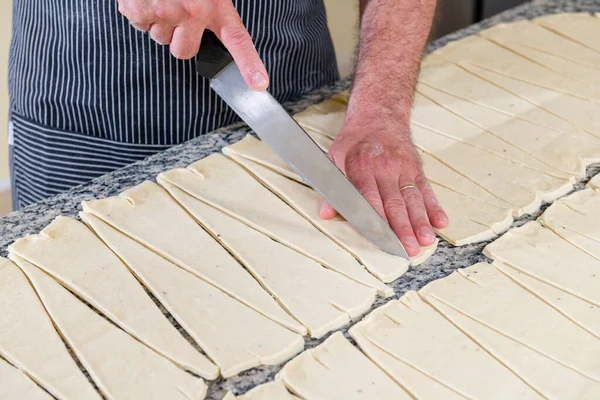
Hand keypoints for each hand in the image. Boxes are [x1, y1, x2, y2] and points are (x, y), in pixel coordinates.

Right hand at [118, 0, 268, 89]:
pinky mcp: (141, 11)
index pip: (238, 39)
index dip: (249, 64)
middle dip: (177, 38)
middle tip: (176, 13)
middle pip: (184, 51)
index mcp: (216, 5)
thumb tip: (202, 26)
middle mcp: (194, 12)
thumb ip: (209, 7)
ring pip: (160, 39)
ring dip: (158, 23)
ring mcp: (166, 12)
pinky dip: (139, 13)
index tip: (259, 83)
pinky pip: (139, 26)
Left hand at [320, 124, 448, 256]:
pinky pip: (427, 190)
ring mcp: (404, 169)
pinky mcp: (416, 169)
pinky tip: (441, 222)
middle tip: (409, 249)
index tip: (381, 238)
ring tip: (427, 241)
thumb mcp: (334, 158)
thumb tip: (325, 213)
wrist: (378, 114)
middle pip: (395, 203)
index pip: (369, 197)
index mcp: (362, 167)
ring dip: (421, 222)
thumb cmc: (354, 140)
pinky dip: (434, 206)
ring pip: (413, 199)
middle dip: (403, 228)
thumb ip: (331, 188)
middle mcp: (385, 168)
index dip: (376, 218)